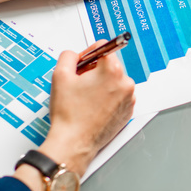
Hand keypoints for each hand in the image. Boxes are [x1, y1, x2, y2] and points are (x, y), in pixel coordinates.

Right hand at [40, 43, 135, 177]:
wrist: (74, 142)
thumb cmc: (69, 114)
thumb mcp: (60, 75)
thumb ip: (69, 56)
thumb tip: (76, 54)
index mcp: (112, 70)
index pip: (103, 47)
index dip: (87, 54)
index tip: (81, 65)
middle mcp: (125, 83)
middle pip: (109, 65)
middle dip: (94, 71)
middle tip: (79, 85)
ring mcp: (129, 98)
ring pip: (114, 81)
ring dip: (101, 85)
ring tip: (86, 99)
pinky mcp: (128, 111)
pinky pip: (118, 96)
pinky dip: (107, 98)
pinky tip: (93, 107)